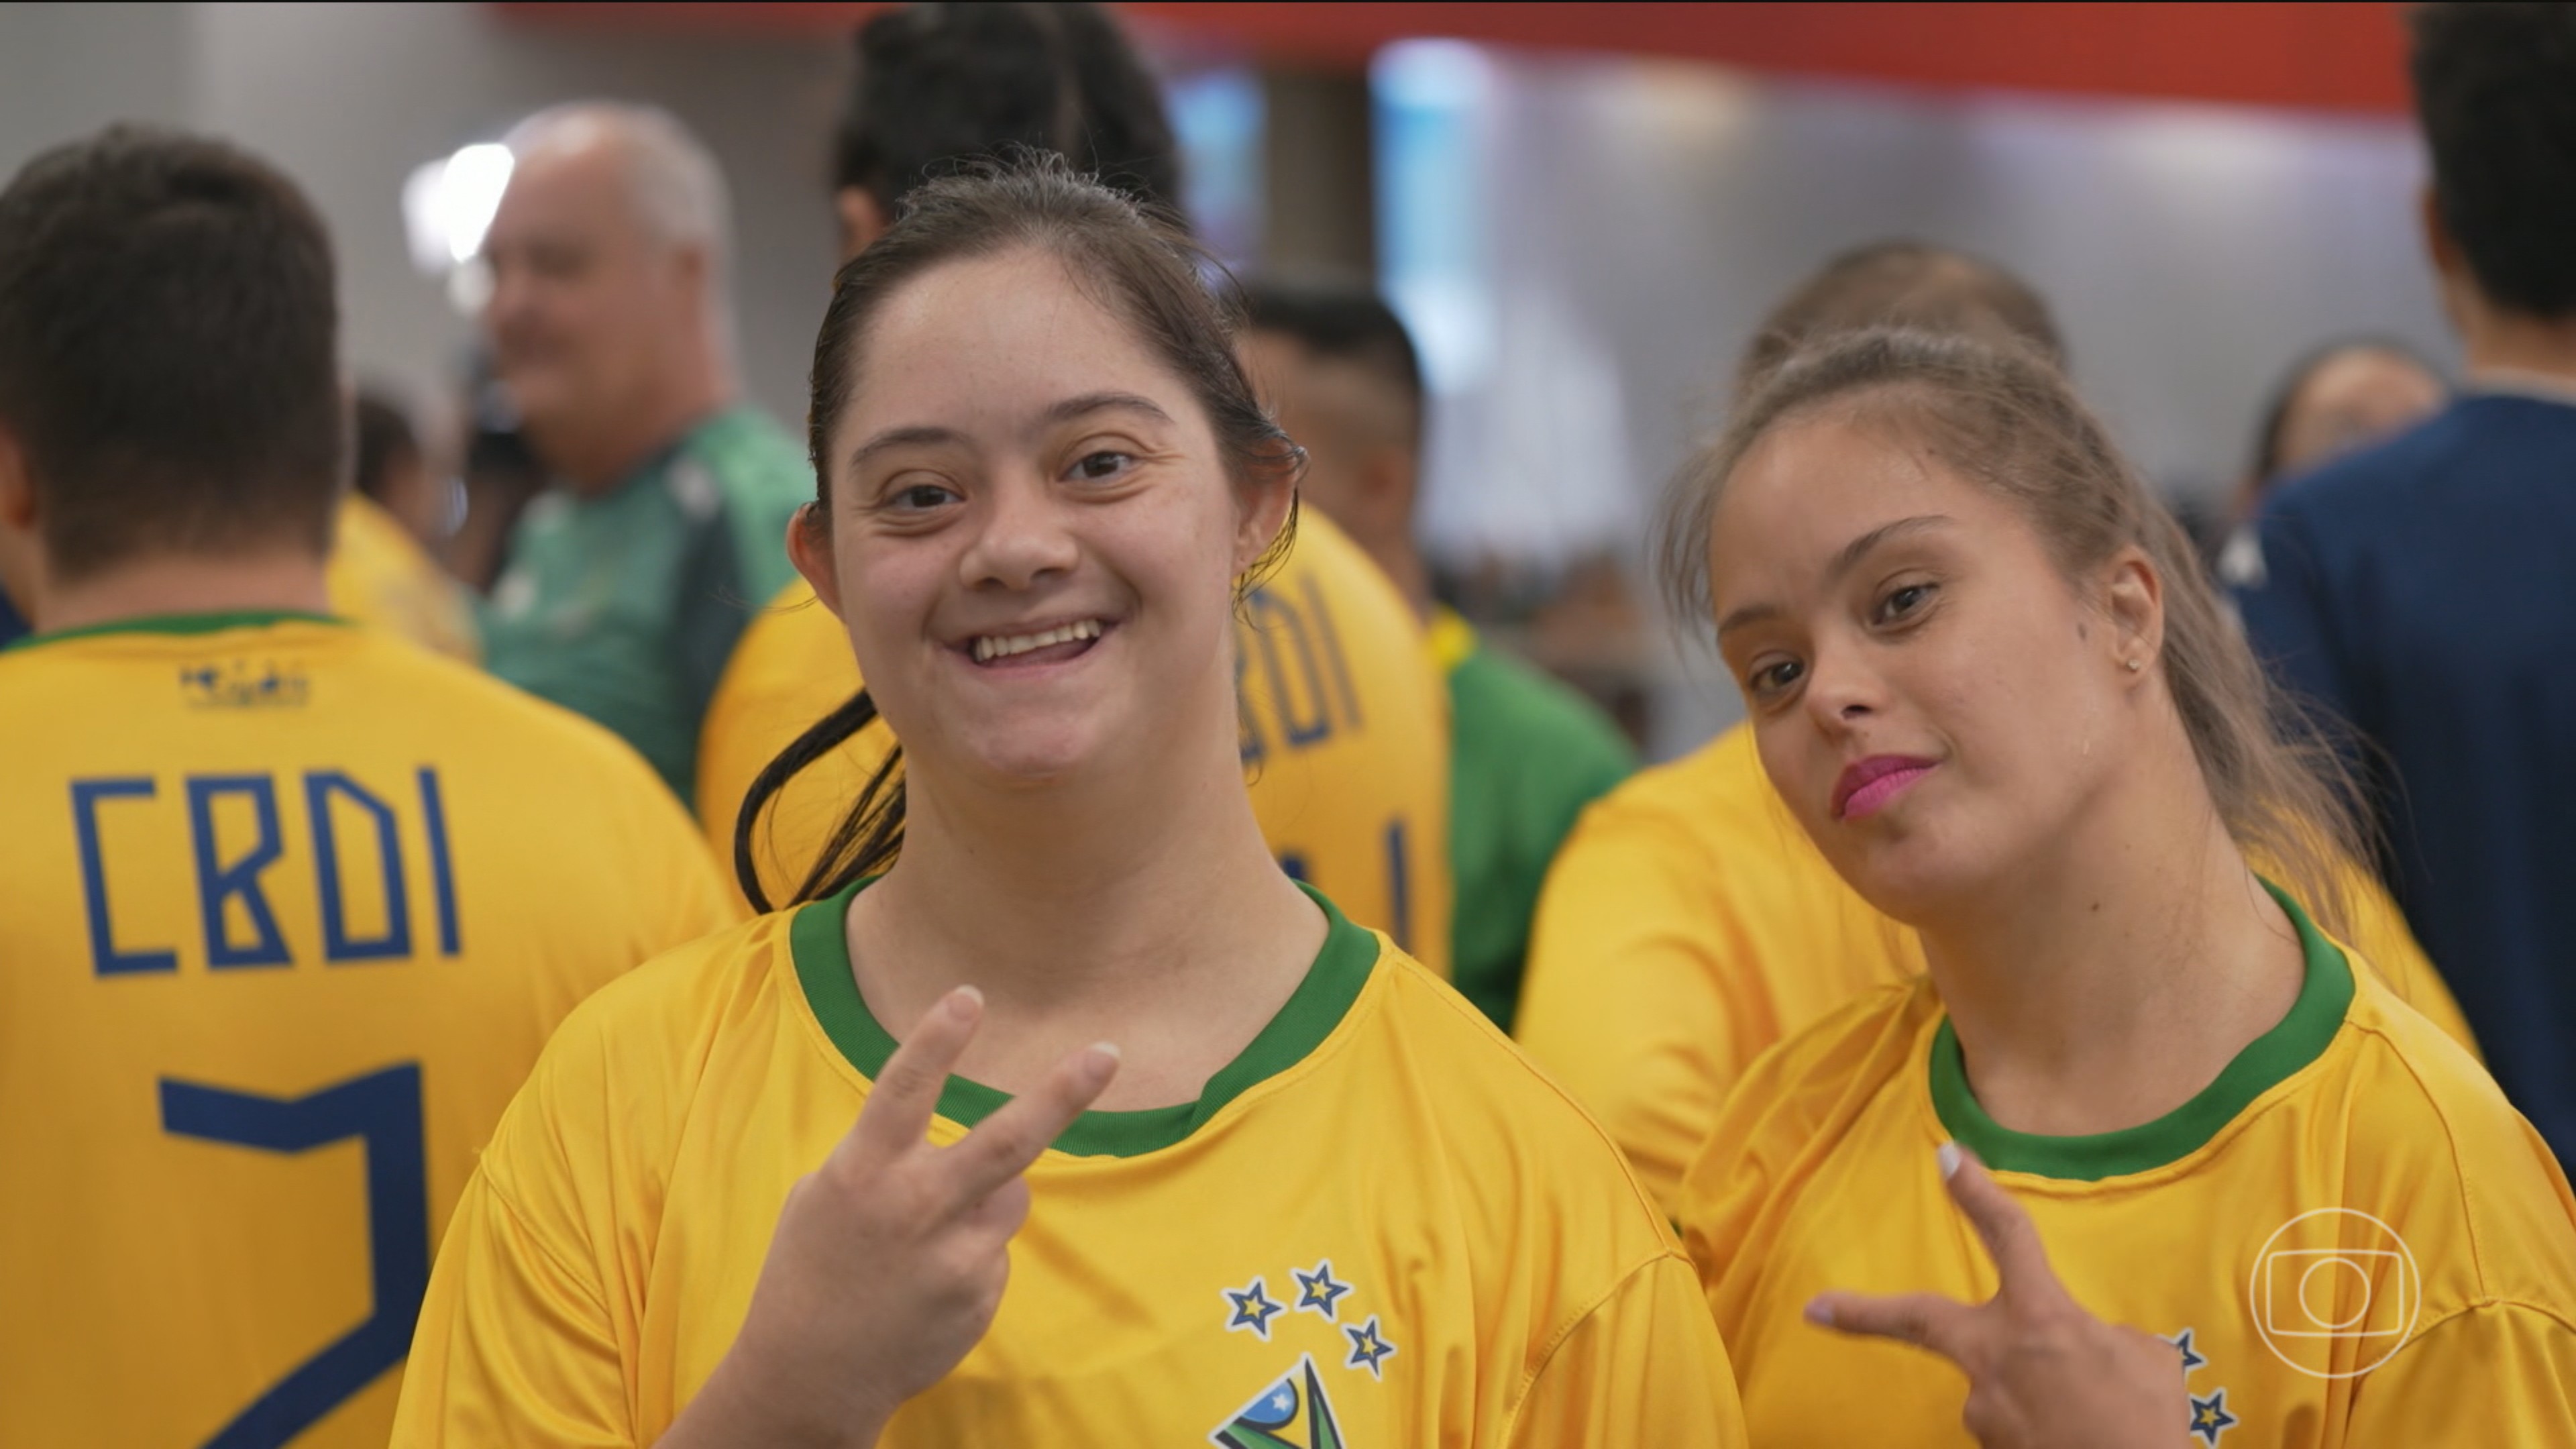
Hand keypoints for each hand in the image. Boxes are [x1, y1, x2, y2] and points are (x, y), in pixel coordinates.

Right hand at [664, 986, 1117, 1448]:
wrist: (809, 1375)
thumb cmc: (809, 1272)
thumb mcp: (824, 1198)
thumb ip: (882, 1160)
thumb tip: (939, 1139)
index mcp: (864, 1172)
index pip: (905, 1091)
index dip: (937, 1041)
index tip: (970, 996)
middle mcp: (915, 1208)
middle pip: (1006, 1141)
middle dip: (1062, 1094)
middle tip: (1108, 1054)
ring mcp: (954, 1257)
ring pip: (1010, 1195)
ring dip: (986, 1200)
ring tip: (929, 1239)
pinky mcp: (979, 1294)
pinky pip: (995, 1250)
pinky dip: (972, 1254)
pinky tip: (927, 1286)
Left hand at [1806, 1143, 2186, 1448]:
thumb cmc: (2148, 1426)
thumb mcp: (2144, 1360)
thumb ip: (2101, 1337)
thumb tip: (2083, 1347)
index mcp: (2042, 1319)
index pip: (2008, 1237)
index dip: (1978, 1193)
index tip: (1947, 1157)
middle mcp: (1997, 1358)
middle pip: (1920, 1320)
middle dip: (1863, 1314)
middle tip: (1817, 1307)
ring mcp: (1984, 1409)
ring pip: (1999, 1387)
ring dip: (2039, 1400)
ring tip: (2089, 1423)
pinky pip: (2014, 1426)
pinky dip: (2044, 1430)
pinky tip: (2076, 1441)